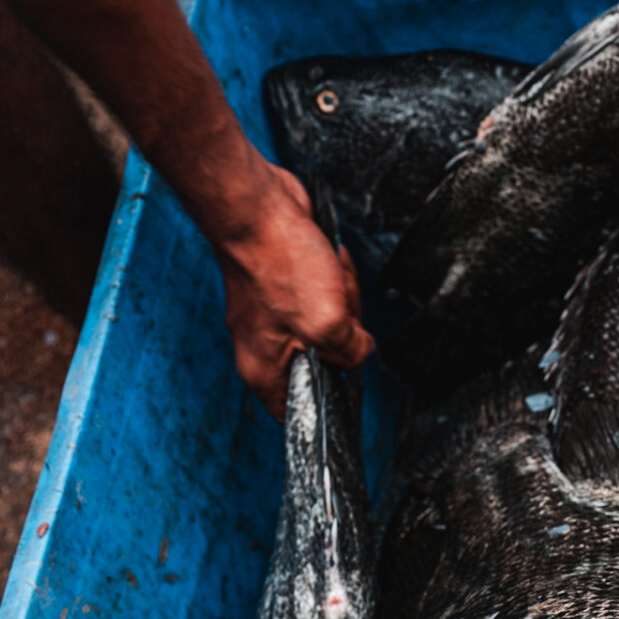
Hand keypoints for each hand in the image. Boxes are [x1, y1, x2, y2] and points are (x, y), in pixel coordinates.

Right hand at [217, 162, 373, 418]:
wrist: (258, 207)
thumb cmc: (278, 263)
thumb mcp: (326, 322)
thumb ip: (350, 351)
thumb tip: (361, 352)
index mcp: (263, 369)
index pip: (295, 411)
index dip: (326, 399)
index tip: (345, 378)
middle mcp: (266, 346)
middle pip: (326, 361)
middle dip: (344, 329)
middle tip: (334, 305)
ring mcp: (276, 315)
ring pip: (331, 322)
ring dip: (342, 295)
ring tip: (327, 273)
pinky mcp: (287, 286)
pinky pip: (326, 294)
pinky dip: (335, 275)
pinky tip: (327, 258)